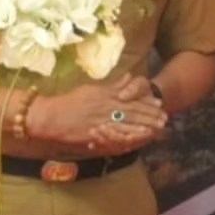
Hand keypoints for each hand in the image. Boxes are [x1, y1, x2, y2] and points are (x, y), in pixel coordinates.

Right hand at [33, 74, 168, 150]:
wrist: (50, 116)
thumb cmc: (69, 102)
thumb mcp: (92, 89)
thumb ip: (112, 86)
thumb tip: (128, 77)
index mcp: (106, 95)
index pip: (130, 98)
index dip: (146, 101)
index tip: (158, 103)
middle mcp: (106, 106)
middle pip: (132, 110)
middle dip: (150, 114)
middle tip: (165, 118)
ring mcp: (101, 119)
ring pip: (127, 122)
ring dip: (144, 125)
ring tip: (158, 128)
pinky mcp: (96, 131)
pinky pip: (116, 134)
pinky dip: (129, 135)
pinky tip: (140, 137)